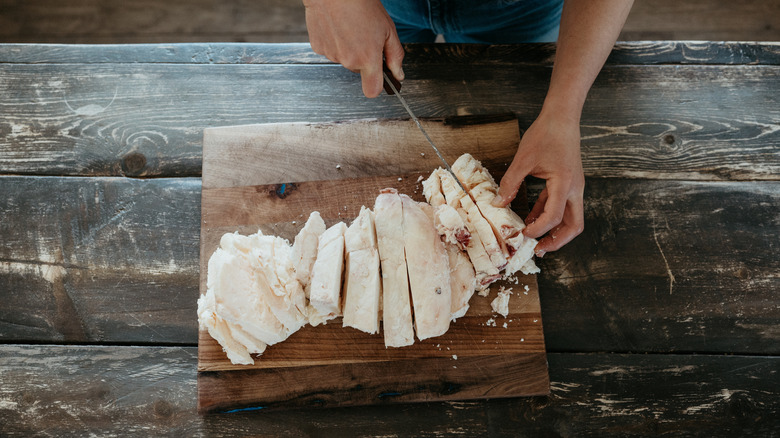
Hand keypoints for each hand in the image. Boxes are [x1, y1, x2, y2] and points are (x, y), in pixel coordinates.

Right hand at [303, 0, 404, 97]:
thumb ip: (394, 56)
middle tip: (365, 36)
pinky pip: (331, 51)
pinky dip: (335, 42)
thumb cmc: (361, 4)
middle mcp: (348, 61)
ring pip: (344, 59)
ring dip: (349, 49)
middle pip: (358, 70)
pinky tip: (338, 27)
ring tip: (351, 27)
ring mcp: (331, 55)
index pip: (372, 91)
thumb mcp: (387, 29)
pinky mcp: (318, 47)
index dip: (377, 85)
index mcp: (367, 59)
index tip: (379, 77)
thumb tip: (398, 74)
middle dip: (363, 58)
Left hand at [492, 110, 584, 256]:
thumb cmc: (546, 134)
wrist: (562, 116)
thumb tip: (497, 203)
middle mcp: (574, 189)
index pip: (554, 216)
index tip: (522, 234)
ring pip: (570, 218)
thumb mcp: (524, 159)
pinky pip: (560, 205)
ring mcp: (573, 187)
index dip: (538, 229)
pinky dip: (547, 215)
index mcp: (565, 184)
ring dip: (554, 230)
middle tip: (539, 249)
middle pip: (574, 225)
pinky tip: (530, 219)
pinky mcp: (567, 183)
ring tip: (534, 239)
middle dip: (558, 240)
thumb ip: (510, 183)